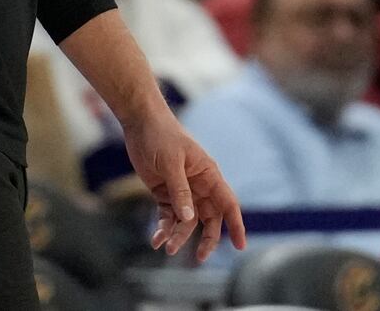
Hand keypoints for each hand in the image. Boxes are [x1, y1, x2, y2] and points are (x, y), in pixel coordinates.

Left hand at [124, 107, 245, 263]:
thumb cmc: (161, 135)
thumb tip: (190, 218)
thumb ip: (180, 190)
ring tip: (166, 248)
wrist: (139, 122)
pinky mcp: (163, 193)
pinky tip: (156, 240)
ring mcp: (181, 191)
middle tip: (199, 257)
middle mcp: (198, 185)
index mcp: (208, 174)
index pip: (228, 203)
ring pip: (186, 221)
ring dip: (178, 235)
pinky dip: (163, 228)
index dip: (236, 225)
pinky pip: (167, 216)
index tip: (240, 246)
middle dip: (206, 239)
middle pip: (209, 219)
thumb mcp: (171, 162)